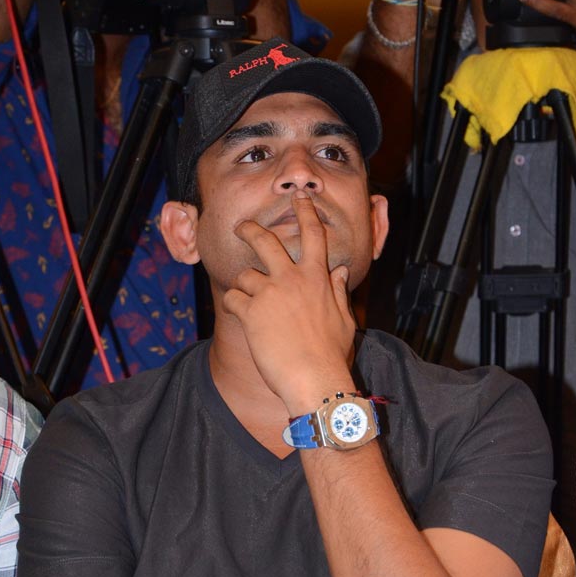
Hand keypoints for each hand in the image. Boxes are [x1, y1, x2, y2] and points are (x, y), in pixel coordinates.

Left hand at [222, 191, 355, 414]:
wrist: (315, 379)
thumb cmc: (332, 354)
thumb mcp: (344, 319)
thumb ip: (338, 291)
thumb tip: (340, 271)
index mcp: (317, 277)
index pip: (313, 235)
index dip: (306, 211)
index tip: (300, 197)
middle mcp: (292, 279)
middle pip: (266, 241)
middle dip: (250, 229)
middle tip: (241, 227)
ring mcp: (269, 293)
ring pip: (245, 275)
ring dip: (244, 287)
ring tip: (248, 304)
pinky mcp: (250, 312)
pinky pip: (232, 298)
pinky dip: (233, 306)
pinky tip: (240, 318)